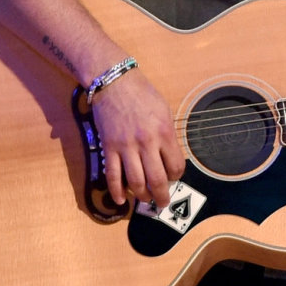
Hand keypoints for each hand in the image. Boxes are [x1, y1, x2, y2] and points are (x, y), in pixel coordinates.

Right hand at [89, 68, 183, 207]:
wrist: (114, 82)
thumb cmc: (142, 94)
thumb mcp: (164, 111)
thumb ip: (167, 135)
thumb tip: (169, 158)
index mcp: (164, 133)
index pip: (176, 166)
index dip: (177, 176)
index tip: (174, 176)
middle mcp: (146, 143)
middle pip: (157, 180)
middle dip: (162, 196)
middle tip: (163, 203)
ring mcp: (126, 147)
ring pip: (136, 182)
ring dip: (142, 196)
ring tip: (146, 200)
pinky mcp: (109, 148)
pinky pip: (112, 176)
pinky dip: (116, 192)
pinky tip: (121, 200)